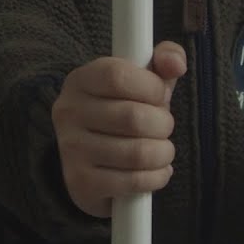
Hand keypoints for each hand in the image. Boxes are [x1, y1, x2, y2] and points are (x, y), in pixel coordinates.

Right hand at [50, 41, 186, 217]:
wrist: (92, 165)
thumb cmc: (123, 113)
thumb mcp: (141, 81)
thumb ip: (163, 61)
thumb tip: (176, 63)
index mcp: (80, 80)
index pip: (117, 75)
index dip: (151, 87)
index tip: (160, 96)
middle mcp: (68, 111)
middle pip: (132, 117)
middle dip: (163, 124)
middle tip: (164, 127)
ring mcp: (71, 149)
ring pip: (137, 153)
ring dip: (163, 153)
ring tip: (162, 150)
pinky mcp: (81, 182)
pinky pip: (134, 181)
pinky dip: (156, 177)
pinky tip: (156, 171)